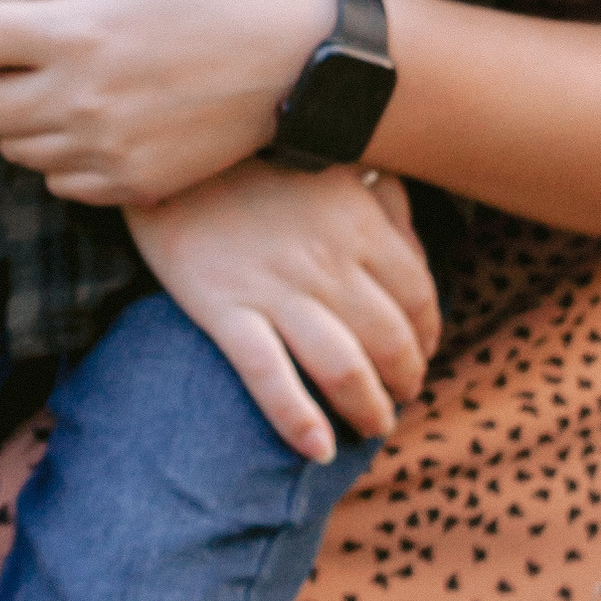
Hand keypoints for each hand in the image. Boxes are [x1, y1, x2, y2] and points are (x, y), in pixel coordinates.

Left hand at [0, 0, 333, 206]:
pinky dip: (50, 152)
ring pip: (10, 146)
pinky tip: (78, 119)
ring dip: (7, 116)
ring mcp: (102, 150)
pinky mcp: (127, 185)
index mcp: (74, 33)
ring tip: (38, 82)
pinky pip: (55, 179)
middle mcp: (78, 101)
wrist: (296, 60)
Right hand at [128, 160, 436, 458]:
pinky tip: (319, 449)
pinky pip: (268, 376)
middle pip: (389, 341)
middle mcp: (327, 260)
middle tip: (402, 397)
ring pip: (343, 368)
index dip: (428, 337)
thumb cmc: (259, 158)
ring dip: (368, 408)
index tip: (423, 354)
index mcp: (359, 223)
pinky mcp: (224, 309)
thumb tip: (419, 251)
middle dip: (405, 381)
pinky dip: (298, 420)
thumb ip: (384, 204)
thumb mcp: (335, 165)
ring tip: (374, 426)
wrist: (171, 151)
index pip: (419, 297)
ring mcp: (275, 288)